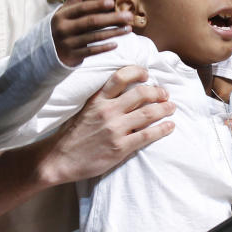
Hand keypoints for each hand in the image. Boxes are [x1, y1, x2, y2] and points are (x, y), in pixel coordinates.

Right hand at [38, 65, 175, 183]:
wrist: (59, 159)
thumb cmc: (72, 135)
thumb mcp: (84, 110)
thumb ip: (103, 101)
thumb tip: (125, 93)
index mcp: (97, 100)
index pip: (120, 77)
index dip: (138, 72)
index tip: (147, 74)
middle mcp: (107, 111)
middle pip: (141, 93)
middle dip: (158, 91)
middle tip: (165, 93)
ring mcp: (115, 129)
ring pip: (148, 113)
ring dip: (164, 108)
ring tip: (172, 107)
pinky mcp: (120, 147)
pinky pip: (148, 135)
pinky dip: (163, 129)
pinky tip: (170, 126)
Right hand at [51, 0, 132, 66]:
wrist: (48, 51)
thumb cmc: (62, 27)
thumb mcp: (65, 12)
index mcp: (63, 15)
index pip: (82, 8)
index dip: (97, 5)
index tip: (112, 2)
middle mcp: (64, 28)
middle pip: (91, 22)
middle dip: (112, 19)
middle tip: (128, 16)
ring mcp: (68, 43)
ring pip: (94, 37)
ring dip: (113, 33)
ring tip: (128, 29)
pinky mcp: (73, 55)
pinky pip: (91, 51)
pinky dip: (104, 48)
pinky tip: (116, 44)